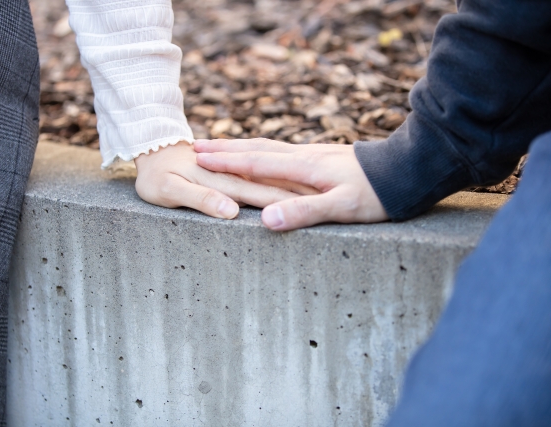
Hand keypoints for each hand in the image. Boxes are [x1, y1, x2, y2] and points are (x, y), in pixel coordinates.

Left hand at [133, 141, 300, 218]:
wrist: (146, 147)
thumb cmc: (155, 174)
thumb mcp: (167, 188)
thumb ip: (199, 198)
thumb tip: (230, 212)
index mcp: (226, 182)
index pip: (262, 188)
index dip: (285, 200)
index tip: (311, 206)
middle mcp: (237, 178)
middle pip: (272, 183)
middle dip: (296, 195)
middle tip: (329, 204)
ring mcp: (237, 178)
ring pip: (270, 180)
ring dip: (289, 190)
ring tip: (315, 199)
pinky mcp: (230, 179)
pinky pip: (259, 179)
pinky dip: (275, 187)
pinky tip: (285, 195)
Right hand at [194, 138, 388, 229]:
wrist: (406, 170)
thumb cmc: (376, 193)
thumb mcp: (342, 208)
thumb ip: (303, 212)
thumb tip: (266, 220)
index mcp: (302, 167)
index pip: (255, 163)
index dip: (225, 162)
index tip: (198, 158)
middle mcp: (303, 155)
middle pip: (255, 149)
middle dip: (225, 148)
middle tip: (196, 145)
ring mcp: (312, 153)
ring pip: (267, 146)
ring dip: (240, 146)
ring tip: (219, 145)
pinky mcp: (321, 156)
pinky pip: (281, 150)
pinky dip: (260, 150)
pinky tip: (261, 154)